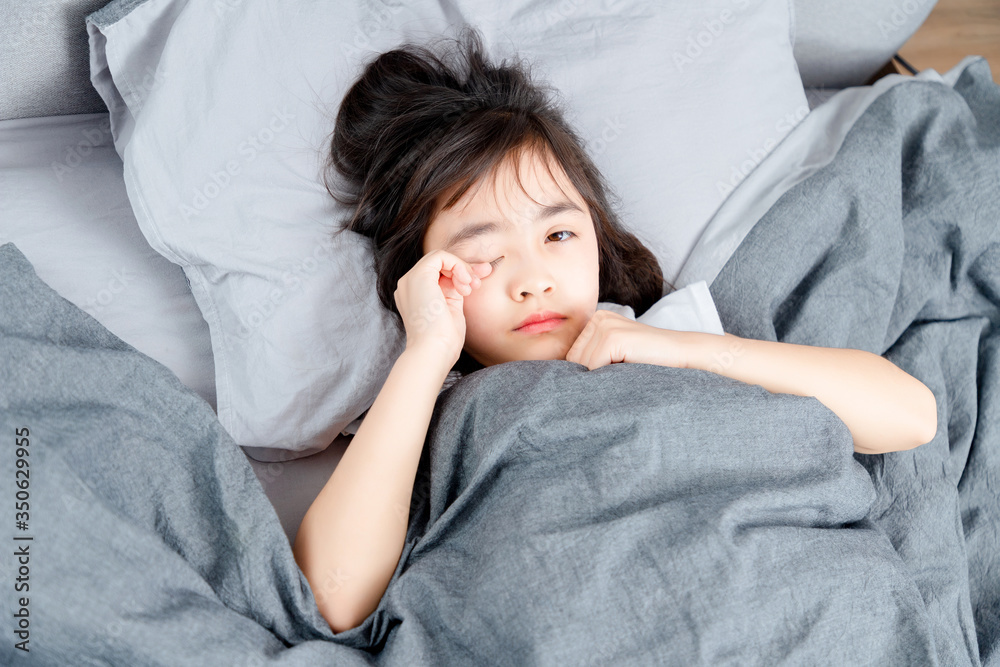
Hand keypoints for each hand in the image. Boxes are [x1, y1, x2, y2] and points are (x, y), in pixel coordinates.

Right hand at [394, 249, 492, 364]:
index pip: (439, 274)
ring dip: (462, 269)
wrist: (434, 351)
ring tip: (470, 288)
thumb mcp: (453, 308)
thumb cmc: (444, 339)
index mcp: (415, 295)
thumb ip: (458, 289)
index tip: (478, 283)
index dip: (461, 273)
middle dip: (464, 269)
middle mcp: (409, 285)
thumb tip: (479, 271)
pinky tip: (464, 282)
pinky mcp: (418, 276)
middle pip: (440, 265)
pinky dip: (457, 265)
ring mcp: (410, 280)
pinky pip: (440, 256)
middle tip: (478, 283)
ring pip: (440, 258)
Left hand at [565, 309, 692, 369]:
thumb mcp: (616, 357)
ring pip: (582, 366)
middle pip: (573, 360)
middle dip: (591, 376)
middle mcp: (598, 318)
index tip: (609, 375)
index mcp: (597, 320)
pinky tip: (628, 371)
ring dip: (601, 378)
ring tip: (625, 372)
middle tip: (620, 374)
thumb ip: (592, 360)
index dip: (587, 373)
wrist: (684, 356)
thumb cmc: (651, 363)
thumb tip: (559, 381)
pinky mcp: (612, 337)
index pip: (572, 356)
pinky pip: (593, 368)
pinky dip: (607, 378)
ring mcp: (605, 326)